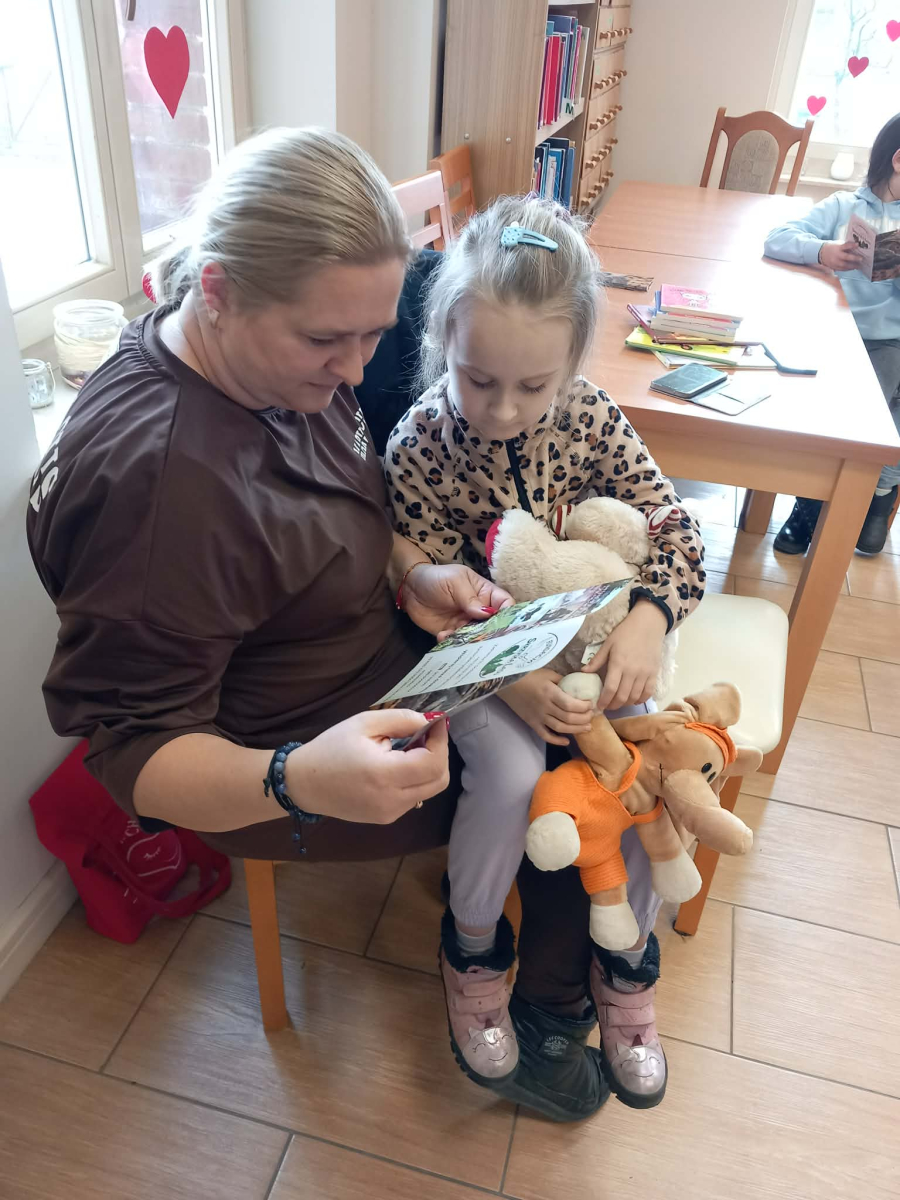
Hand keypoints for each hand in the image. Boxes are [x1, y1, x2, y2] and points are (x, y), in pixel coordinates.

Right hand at [285, 710, 449, 822]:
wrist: (304, 784)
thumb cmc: (331, 749)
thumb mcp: (364, 723)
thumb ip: (401, 720)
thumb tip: (429, 722)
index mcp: (384, 774)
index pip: (433, 762)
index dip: (440, 740)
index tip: (435, 723)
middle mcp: (392, 799)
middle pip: (439, 780)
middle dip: (439, 754)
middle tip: (424, 736)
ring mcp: (390, 813)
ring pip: (429, 789)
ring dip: (428, 767)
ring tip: (407, 749)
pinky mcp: (387, 818)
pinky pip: (414, 797)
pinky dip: (415, 779)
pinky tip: (395, 766)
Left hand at [402, 563, 512, 637]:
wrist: (410, 588)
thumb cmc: (436, 578)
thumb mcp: (455, 582)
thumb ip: (470, 598)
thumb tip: (488, 613)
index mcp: (485, 594)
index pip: (505, 604)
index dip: (509, 614)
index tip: (507, 624)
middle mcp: (479, 611)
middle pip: (494, 626)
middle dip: (492, 634)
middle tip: (485, 639)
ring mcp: (465, 624)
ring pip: (476, 637)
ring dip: (471, 641)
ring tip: (462, 641)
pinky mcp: (451, 633)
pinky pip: (457, 643)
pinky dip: (452, 643)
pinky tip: (443, 636)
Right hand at [501, 667, 594, 745]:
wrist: (506, 683)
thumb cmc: (528, 675)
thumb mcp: (547, 673)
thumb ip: (563, 680)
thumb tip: (579, 686)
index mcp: (550, 692)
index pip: (571, 704)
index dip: (584, 707)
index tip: (591, 704)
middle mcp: (545, 707)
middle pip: (568, 717)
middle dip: (584, 718)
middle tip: (592, 716)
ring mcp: (538, 717)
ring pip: (560, 728)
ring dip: (576, 730)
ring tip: (587, 727)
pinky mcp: (531, 723)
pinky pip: (545, 735)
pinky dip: (556, 741)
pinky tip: (567, 741)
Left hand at [583, 600, 667, 710]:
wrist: (648, 625)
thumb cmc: (625, 633)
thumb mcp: (608, 644)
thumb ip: (597, 660)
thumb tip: (583, 672)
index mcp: (618, 663)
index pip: (610, 689)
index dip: (604, 701)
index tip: (598, 706)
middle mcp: (632, 671)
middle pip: (622, 696)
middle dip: (613, 705)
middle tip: (607, 706)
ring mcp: (645, 674)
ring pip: (635, 697)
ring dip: (625, 704)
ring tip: (618, 703)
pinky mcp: (654, 674)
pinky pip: (648, 693)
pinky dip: (640, 700)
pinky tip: (633, 699)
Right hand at [818, 239, 865, 270]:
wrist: (820, 253)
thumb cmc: (831, 247)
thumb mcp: (838, 244)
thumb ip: (846, 246)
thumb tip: (856, 247)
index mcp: (837, 248)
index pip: (845, 246)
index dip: (852, 245)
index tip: (857, 244)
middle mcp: (836, 255)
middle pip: (846, 257)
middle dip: (854, 258)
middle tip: (861, 259)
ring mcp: (834, 262)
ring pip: (845, 265)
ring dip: (852, 266)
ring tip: (858, 266)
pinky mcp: (834, 267)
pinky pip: (842, 269)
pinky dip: (848, 269)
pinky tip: (852, 268)